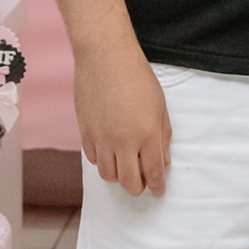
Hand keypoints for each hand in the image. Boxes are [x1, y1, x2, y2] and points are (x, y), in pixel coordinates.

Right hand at [75, 47, 170, 196]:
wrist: (106, 58)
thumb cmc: (137, 76)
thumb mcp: (160, 105)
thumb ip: (163, 135)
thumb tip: (163, 161)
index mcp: (146, 134)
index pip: (153, 172)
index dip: (157, 186)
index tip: (159, 191)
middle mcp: (123, 141)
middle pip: (129, 182)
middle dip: (139, 187)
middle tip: (143, 182)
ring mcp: (102, 139)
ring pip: (108, 176)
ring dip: (120, 177)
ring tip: (126, 167)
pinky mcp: (85, 133)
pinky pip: (93, 160)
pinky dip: (103, 162)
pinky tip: (110, 153)